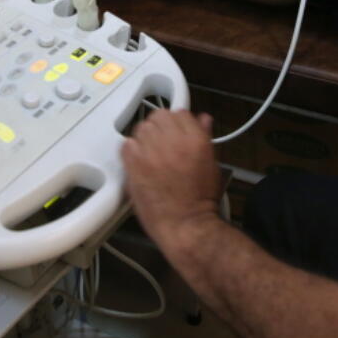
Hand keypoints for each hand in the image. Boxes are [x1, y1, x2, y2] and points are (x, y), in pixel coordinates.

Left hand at [122, 110, 222, 251]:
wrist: (186, 224)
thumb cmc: (201, 199)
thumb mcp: (211, 163)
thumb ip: (204, 137)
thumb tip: (203, 119)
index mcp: (194, 138)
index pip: (179, 113)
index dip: (176, 122)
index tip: (175, 131)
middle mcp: (172, 141)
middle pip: (158, 116)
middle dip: (160, 127)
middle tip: (161, 142)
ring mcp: (151, 152)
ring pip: (141, 128)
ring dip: (145, 137)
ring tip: (150, 152)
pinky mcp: (133, 165)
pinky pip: (126, 144)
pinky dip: (131, 150)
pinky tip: (138, 160)